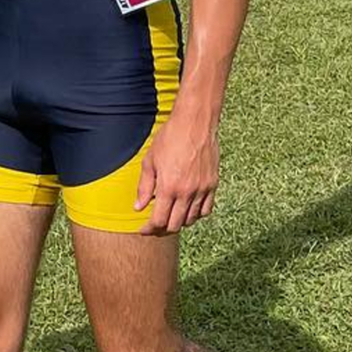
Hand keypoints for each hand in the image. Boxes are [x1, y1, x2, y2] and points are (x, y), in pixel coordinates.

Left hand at [135, 114, 218, 234]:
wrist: (195, 122)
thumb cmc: (171, 137)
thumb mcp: (150, 160)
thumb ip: (145, 187)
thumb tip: (139, 207)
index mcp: (169, 187)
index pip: (158, 221)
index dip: (149, 229)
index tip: (144, 229)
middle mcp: (187, 192)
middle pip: (175, 225)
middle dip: (162, 230)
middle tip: (155, 226)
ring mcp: (202, 189)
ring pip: (191, 220)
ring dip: (179, 222)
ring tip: (170, 216)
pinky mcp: (212, 184)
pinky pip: (206, 210)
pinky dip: (196, 215)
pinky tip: (187, 209)